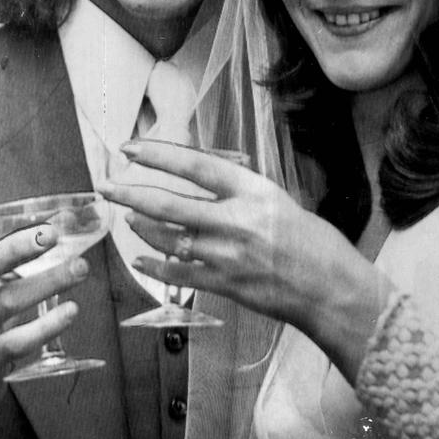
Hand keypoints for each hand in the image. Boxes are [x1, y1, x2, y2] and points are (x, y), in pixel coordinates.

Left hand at [101, 140, 392, 383]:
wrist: (332, 289)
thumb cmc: (313, 241)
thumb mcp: (277, 199)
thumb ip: (238, 192)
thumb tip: (201, 184)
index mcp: (252, 191)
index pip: (194, 165)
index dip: (158, 155)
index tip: (130, 149)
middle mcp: (236, 221)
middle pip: (170, 204)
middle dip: (131, 194)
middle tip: (107, 187)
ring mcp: (227, 256)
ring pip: (169, 239)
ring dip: (142, 228)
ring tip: (128, 220)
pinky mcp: (224, 285)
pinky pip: (178, 273)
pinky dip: (155, 265)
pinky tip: (140, 258)